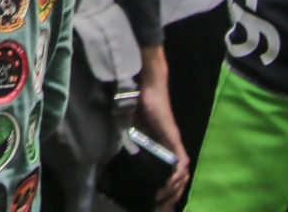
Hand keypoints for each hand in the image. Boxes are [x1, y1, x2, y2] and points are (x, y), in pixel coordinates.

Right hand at [133, 46, 189, 206]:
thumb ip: (124, 139)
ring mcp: (173, 144)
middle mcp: (170, 147)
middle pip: (178, 177)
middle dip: (172, 195)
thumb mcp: (130, 127)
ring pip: (181, 173)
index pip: (169, 172)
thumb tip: (106, 154)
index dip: (166, 188)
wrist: (148, 88)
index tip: (157, 201)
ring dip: (175, 188)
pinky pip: (180, 162)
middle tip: (162, 207)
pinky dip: (177, 175)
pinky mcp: (173, 139)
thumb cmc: (139, 103)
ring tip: (164, 200)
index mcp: (161, 146)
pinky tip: (170, 184)